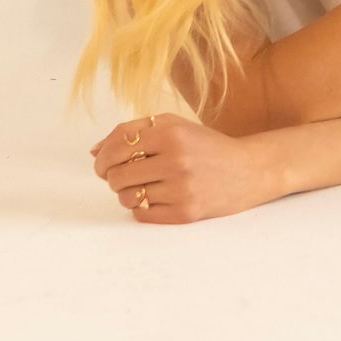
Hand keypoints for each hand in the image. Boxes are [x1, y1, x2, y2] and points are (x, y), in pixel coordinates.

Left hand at [88, 112, 275, 224]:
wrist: (247, 170)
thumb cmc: (206, 146)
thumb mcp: (175, 126)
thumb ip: (134, 131)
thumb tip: (94, 151)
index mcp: (171, 133)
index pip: (116, 146)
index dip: (102, 157)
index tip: (102, 162)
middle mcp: (175, 160)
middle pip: (117, 175)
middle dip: (112, 177)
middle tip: (123, 175)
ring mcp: (181, 189)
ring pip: (126, 197)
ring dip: (127, 193)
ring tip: (143, 185)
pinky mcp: (185, 213)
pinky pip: (141, 214)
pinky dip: (141, 207)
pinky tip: (156, 197)